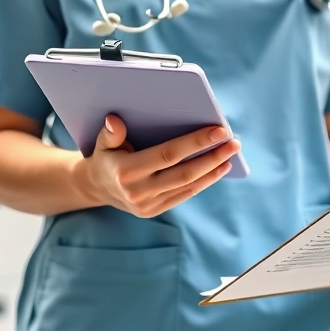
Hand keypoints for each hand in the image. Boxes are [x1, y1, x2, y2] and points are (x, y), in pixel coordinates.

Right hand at [74, 114, 240, 217]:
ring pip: (188, 186)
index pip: (168, 154)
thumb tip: (115, 119)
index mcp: (126, 171)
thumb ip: (110, 133)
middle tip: (234, 142)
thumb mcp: (102, 143)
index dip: (195, 143)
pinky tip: (218, 168)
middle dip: (212, 157)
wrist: (95, 188)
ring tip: (231, 154)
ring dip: (213, 170)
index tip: (218, 130)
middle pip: (184, 173)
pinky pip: (184, 195)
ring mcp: (147, 205)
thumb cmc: (105, 157)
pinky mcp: (154, 211)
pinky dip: (204, 182)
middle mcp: (138, 191)